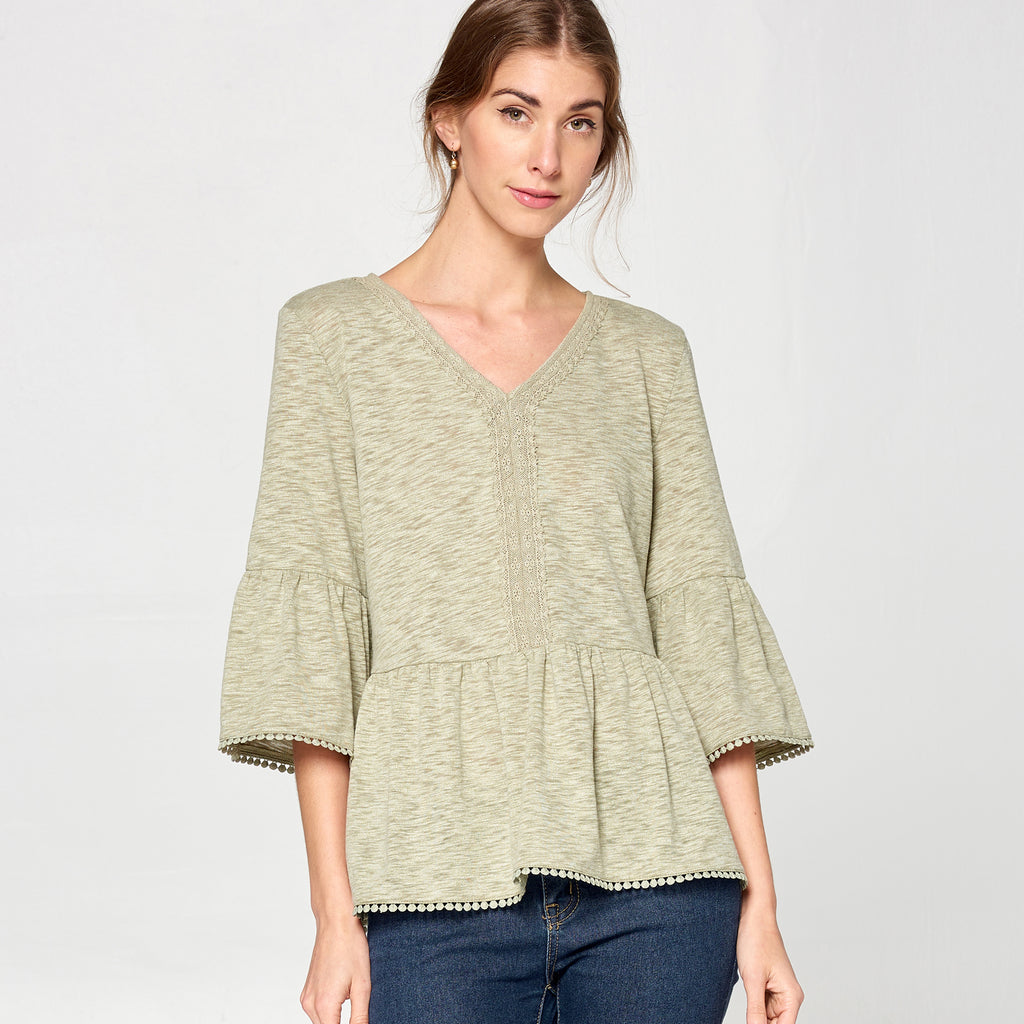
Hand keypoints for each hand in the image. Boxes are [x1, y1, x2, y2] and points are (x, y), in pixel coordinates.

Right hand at [299, 914, 370, 1023]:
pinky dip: (329, 1011)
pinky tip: (342, 995)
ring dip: (336, 1020)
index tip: (358, 1021)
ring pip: (321, 1022)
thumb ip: (360, 1017)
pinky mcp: (307, 991)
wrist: (335, 923)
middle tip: (358, 1013)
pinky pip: (317, 1011)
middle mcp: (311, 1004)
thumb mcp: (363, 985)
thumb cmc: (350, 947)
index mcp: (325, 1004)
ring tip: (351, 1000)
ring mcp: (306, 997)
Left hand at [736, 903, 803, 1023]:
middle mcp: (788, 996)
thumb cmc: (756, 940)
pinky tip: (745, 995)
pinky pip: (760, 1005)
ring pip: (766, 1017)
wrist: (752, 915)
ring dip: (754, 1015)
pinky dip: (752, 1006)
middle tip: (748, 1009)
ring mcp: (777, 991)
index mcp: (791, 997)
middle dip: (758, 1022)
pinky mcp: (766, 985)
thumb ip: (755, 1010)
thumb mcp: (753, 979)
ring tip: (748, 991)